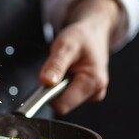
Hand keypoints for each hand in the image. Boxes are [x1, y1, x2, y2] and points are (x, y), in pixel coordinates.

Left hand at [39, 0, 120, 114]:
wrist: (93, 34)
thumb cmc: (82, 37)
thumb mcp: (66, 45)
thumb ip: (56, 64)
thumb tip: (47, 82)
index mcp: (93, 82)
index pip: (63, 104)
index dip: (48, 95)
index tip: (43, 81)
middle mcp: (95, 92)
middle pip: (62, 103)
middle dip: (53, 88)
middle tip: (56, 69)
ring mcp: (91, 94)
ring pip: (63, 100)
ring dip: (57, 86)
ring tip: (64, 69)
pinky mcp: (86, 94)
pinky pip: (66, 96)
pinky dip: (61, 85)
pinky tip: (68, 73)